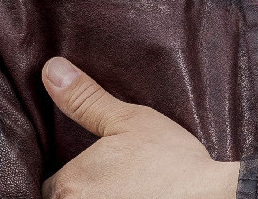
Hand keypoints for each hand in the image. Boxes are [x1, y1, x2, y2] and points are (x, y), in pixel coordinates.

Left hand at [40, 56, 240, 198]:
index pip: (47, 183)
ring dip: (91, 197)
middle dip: (76, 190)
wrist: (209, 197)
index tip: (83, 166)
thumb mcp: (128, 120)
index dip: (64, 173)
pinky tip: (124, 195)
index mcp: (70, 184)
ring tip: (115, 187)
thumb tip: (51, 70)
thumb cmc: (170, 161)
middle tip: (102, 176)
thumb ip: (84, 99)